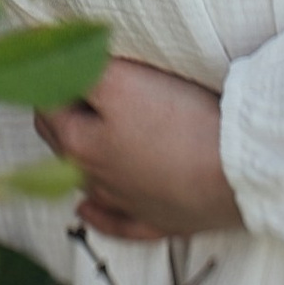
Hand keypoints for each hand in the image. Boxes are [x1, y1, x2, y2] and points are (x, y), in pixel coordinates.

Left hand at [35, 56, 245, 244]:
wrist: (236, 172)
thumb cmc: (180, 123)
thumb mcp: (121, 81)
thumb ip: (79, 72)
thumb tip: (55, 63)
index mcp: (79, 145)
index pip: (47, 105)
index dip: (50, 79)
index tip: (59, 61)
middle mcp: (96, 180)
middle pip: (62, 143)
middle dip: (60, 114)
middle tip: (68, 87)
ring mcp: (127, 205)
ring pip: (86, 182)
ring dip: (75, 160)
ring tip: (76, 137)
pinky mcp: (160, 221)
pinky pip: (116, 223)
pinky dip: (98, 215)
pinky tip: (86, 209)